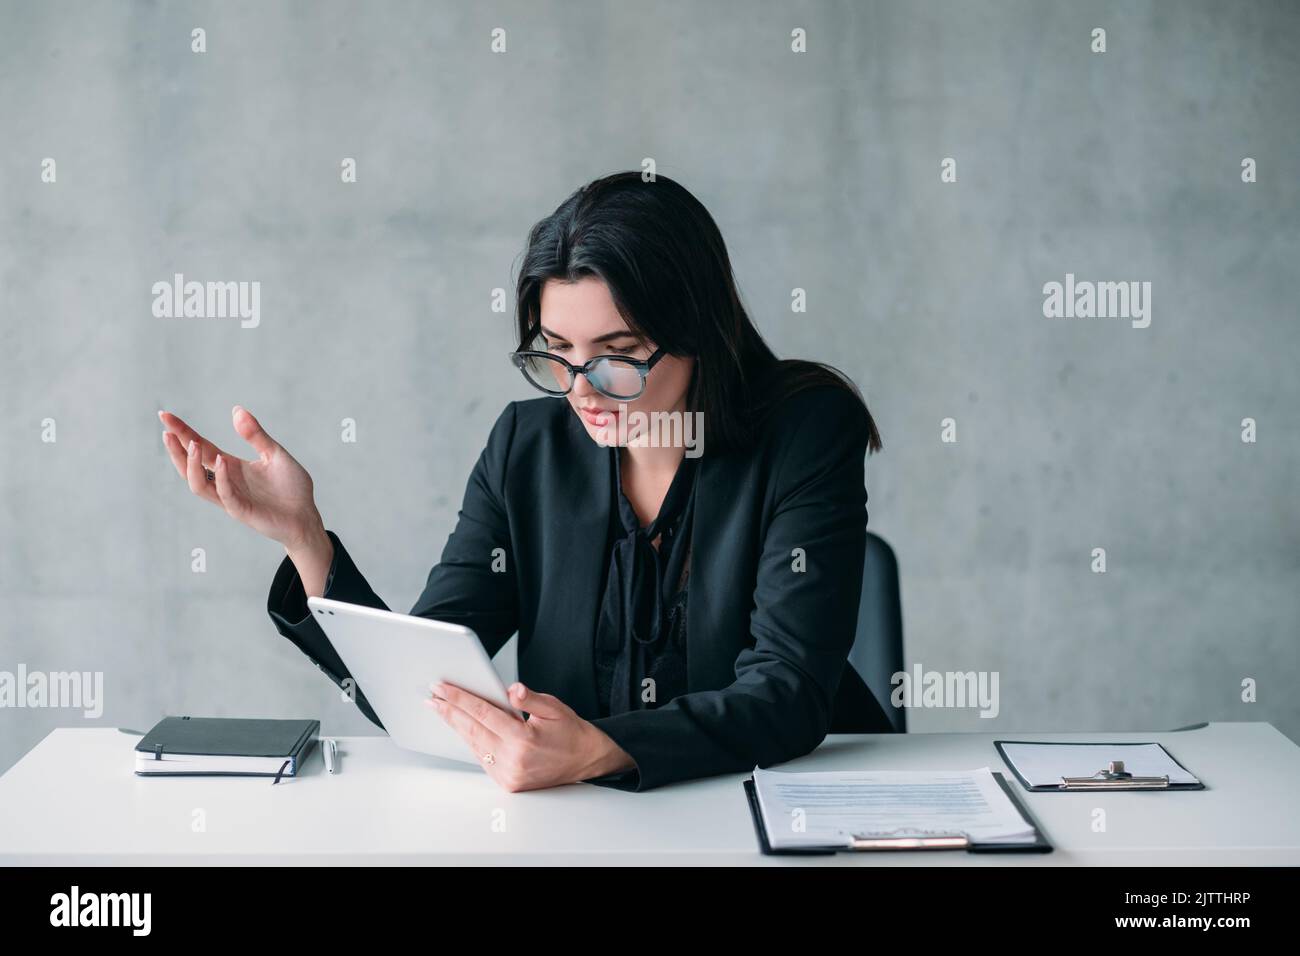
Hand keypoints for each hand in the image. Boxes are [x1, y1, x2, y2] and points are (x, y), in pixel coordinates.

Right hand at [158, 405, 322, 550]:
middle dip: (177, 448)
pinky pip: (225, 496)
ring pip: (198, 484)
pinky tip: (222, 461)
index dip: (182, 432)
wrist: (306, 516)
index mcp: (231, 467)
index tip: (165, 416)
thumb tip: (236, 410)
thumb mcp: (275, 454)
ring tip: (193, 444)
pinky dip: (222, 478)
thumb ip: (256, 435)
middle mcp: (225, 482)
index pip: (200, 447)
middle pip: (190, 466)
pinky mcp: (243, 512)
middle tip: (166, 429)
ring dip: (192, 465)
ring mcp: (231, 498)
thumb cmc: (292, 487)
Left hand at [426, 681, 635, 791]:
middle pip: (471, 729)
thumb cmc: (570, 732)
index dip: (459, 699)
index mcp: (523, 740)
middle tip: (432, 696)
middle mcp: (513, 760)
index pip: (483, 713)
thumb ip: (530, 698)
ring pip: (473, 745)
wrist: (586, 761)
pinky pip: (482, 758)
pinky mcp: (507, 783)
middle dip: (449, 711)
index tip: (442, 688)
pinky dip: (470, 740)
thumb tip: (511, 689)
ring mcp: (508, 775)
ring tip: (440, 709)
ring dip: (455, 725)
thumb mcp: (554, 708)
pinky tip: (461, 728)